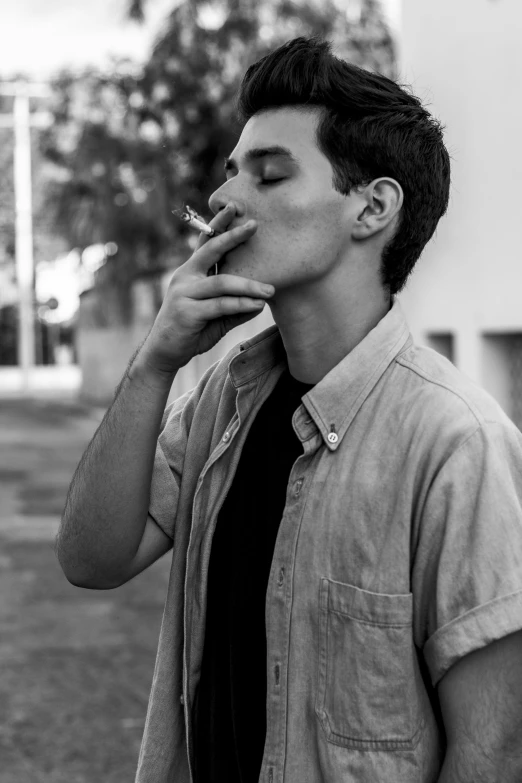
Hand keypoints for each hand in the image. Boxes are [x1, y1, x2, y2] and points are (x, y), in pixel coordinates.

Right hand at [140, 203, 274, 373]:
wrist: (164, 354)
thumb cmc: (190, 332)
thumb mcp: (217, 317)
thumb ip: (236, 307)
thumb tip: (261, 301)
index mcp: (190, 273)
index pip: (205, 243)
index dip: (218, 224)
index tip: (233, 207)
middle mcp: (185, 277)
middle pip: (211, 250)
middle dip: (233, 236)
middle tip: (254, 225)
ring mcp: (184, 293)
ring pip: (222, 282)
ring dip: (249, 285)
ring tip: (270, 290)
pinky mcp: (187, 312)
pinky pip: (220, 305)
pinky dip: (241, 304)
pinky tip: (257, 305)